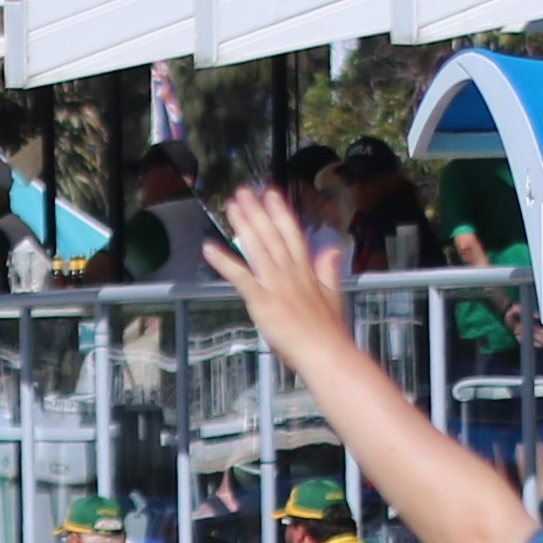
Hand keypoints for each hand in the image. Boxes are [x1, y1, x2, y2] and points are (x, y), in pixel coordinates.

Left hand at [207, 182, 352, 361]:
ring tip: (231, 207)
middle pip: (271, 234)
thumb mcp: (333, 294)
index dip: (280, 212)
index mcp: (306, 270)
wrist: (324, 350)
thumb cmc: (327, 331)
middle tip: (244, 191)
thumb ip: (329, 269)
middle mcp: (289, 271)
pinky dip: (223, 261)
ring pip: (257, 248)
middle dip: (257, 211)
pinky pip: (239, 276)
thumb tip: (333, 249)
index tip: (271, 194)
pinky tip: (209, 249)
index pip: (291, 234)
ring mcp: (275, 283)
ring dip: (243, 225)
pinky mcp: (261, 299)